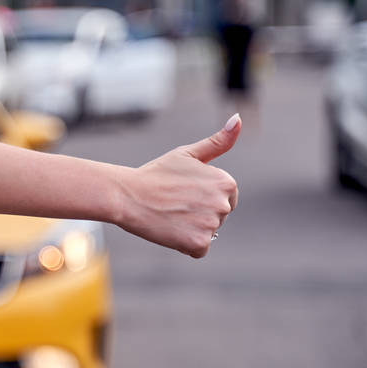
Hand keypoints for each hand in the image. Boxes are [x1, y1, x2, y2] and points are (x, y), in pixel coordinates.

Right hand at [117, 114, 240, 256]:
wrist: (128, 195)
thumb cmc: (156, 173)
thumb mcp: (188, 153)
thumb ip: (218, 141)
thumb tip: (238, 118)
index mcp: (226, 182)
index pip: (225, 199)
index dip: (202, 197)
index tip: (183, 192)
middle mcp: (224, 204)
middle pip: (217, 217)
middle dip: (199, 214)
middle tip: (174, 204)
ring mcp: (212, 225)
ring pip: (206, 233)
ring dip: (190, 229)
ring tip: (170, 216)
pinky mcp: (199, 243)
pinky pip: (198, 249)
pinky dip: (185, 245)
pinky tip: (170, 230)